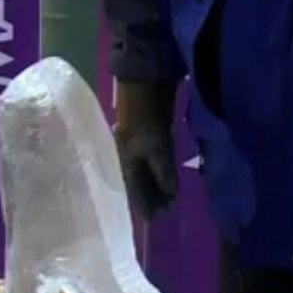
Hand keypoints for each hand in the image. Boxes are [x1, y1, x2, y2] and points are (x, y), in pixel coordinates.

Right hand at [113, 81, 177, 219]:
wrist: (147, 73)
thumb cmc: (147, 107)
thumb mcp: (155, 142)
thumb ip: (161, 168)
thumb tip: (169, 193)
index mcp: (124, 155)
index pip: (133, 186)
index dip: (143, 202)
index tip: (153, 219)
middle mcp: (128, 151)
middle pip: (139, 180)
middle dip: (150, 196)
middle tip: (165, 212)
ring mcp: (139, 141)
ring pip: (147, 170)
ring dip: (157, 185)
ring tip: (169, 201)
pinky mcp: (151, 131)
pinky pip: (156, 159)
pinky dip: (162, 171)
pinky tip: (168, 178)